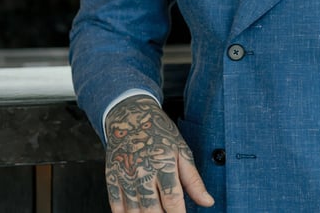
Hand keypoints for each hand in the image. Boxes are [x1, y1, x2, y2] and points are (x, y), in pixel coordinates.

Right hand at [104, 94, 214, 210]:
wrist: (130, 116)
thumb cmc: (159, 133)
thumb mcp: (182, 151)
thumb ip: (194, 180)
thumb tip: (208, 202)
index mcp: (164, 164)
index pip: (173, 200)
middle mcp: (143, 171)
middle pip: (152, 209)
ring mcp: (125, 176)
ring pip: (134, 211)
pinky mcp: (112, 178)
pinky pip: (116, 206)